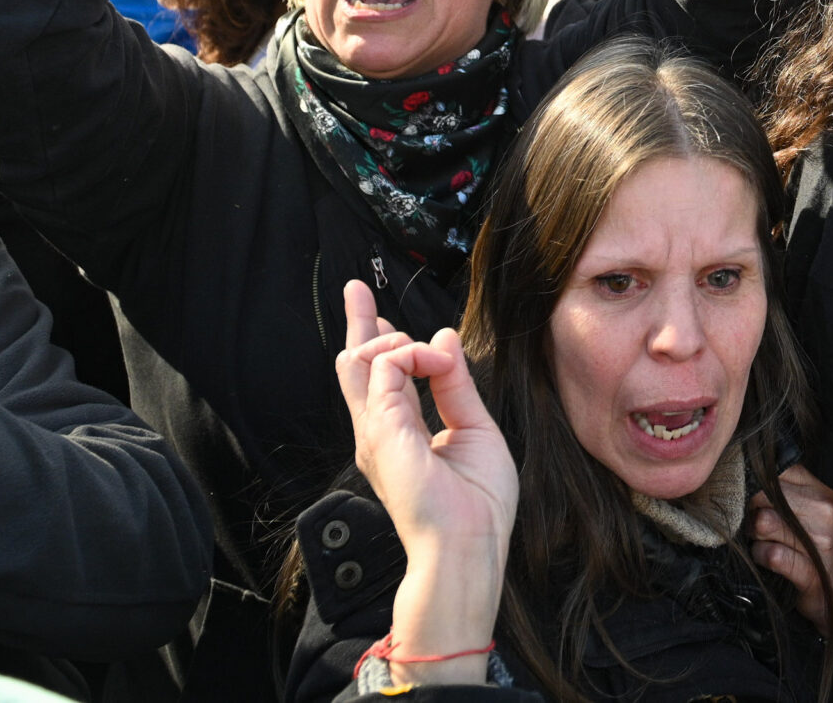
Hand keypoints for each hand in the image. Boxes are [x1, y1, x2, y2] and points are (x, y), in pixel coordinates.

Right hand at [337, 282, 514, 666]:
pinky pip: (386, 366)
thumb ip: (456, 385)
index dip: (379, 342)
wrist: (469, 544)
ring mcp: (375, 432)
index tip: (377, 314)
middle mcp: (380, 432)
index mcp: (401, 435)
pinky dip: (410, 351)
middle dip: (358, 324)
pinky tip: (430, 356)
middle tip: (355, 289)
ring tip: (419, 341)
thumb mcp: (475, 429)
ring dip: (393, 335)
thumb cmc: (477, 505)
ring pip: (364, 361)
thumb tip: (442, 340)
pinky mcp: (380, 429)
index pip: (382, 380)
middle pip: (356, 367)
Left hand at [749, 465, 832, 639]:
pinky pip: (770, 555)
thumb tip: (746, 473)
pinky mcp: (812, 572)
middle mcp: (825, 509)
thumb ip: (782, 488)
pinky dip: (762, 557)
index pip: (773, 472)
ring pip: (762, 523)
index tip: (759, 503)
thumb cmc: (814, 547)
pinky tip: (771, 561)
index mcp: (822, 487)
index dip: (756, 488)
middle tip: (759, 528)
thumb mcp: (804, 509)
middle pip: (761, 496)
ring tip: (765, 543)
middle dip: (751, 514)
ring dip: (755, 537)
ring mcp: (821, 541)